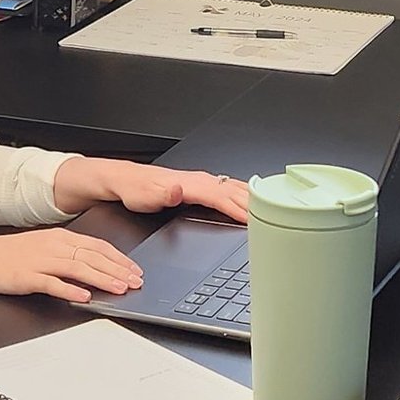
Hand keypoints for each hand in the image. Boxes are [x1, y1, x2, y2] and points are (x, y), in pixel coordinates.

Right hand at [0, 228, 145, 305]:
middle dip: (118, 270)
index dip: (119, 258)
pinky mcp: (28, 277)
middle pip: (93, 257)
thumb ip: (67, 255)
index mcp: (59, 237)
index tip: (135, 270)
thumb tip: (92, 265)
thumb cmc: (7, 255)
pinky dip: (70, 289)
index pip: (97, 246)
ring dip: (102, 279)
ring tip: (119, 288)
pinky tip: (84, 296)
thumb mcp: (42, 247)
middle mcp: (53, 246)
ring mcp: (40, 261)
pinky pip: (53, 283)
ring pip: (78, 268)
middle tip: (136, 281)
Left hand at [56, 157, 253, 222]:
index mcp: (188, 184)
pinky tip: (248, 199)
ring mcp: (199, 181)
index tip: (257, 220)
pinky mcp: (198, 185)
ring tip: (271, 208)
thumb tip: (178, 190)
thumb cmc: (133, 190)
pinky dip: (242, 193)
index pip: (221, 197)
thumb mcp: (141, 196)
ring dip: (252, 196)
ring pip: (232, 187)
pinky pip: (227, 187)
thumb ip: (161, 194)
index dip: (240, 209)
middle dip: (255, 202)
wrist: (122, 180)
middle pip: (232, 190)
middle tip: (277, 216)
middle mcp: (197, 180)